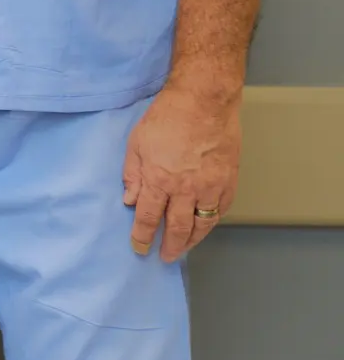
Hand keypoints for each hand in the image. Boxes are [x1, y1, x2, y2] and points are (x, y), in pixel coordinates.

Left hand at [124, 83, 240, 260]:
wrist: (204, 102)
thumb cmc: (166, 118)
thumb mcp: (136, 143)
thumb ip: (133, 174)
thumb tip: (130, 201)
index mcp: (160, 180)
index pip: (149, 217)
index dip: (143, 235)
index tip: (139, 247)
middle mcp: (186, 189)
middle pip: (178, 227)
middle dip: (170, 245)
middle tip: (164, 257)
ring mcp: (211, 186)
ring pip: (203, 223)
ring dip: (193, 240)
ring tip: (184, 249)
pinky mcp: (229, 180)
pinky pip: (222, 209)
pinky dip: (213, 221)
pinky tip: (206, 225)